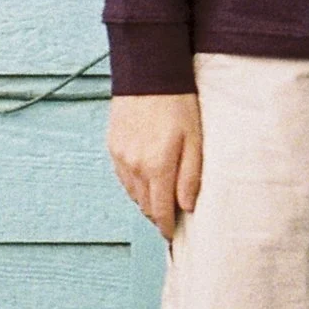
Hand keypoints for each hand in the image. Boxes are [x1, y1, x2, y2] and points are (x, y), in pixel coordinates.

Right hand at [110, 92, 203, 235]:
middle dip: (158, 216)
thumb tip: (188, 207)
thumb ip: (191, 176)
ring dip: (146, 201)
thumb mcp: (195, 140)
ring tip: (160, 202)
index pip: (161, 210)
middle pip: (145, 205)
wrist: (148, 73)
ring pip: (132, 193)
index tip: (173, 235)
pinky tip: (145, 181)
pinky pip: (122, 177)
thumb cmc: (179, 104)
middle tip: (170, 219)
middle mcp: (134, 167)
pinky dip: (133, 185)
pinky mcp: (113, 146)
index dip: (167, 227)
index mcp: (157, 167)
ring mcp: (120, 157)